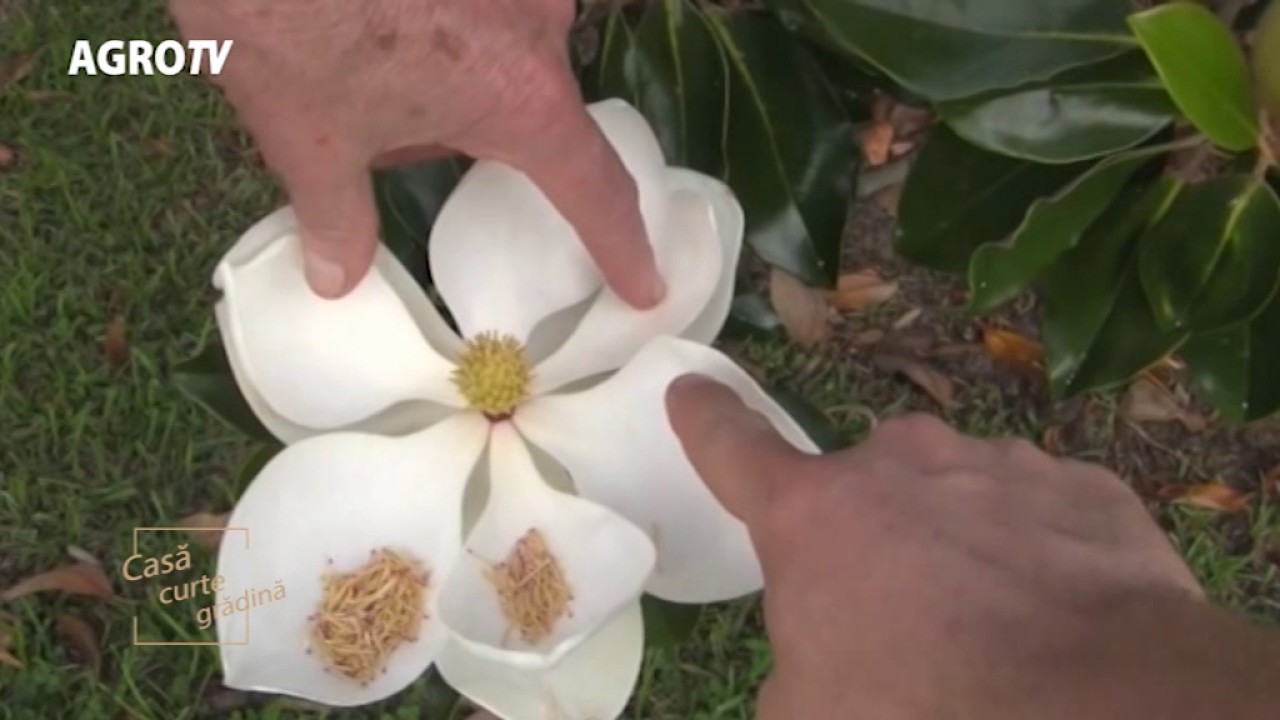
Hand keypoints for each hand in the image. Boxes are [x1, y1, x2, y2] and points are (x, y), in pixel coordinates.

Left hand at [169, 0, 662, 303]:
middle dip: (475, 130)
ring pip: (505, 49)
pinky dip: (443, 23)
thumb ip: (338, 215)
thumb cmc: (291, 25)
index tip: (646, 286)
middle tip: (393, 125)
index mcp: (519, 96)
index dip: (622, 246)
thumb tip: (338, 279)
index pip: (594, 189)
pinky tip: (382, 19)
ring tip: (364, 58)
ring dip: (451, 68)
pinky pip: (488, 5)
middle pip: (535, 110)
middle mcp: (542, 28)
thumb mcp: (310, 137)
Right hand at [666, 376, 1279, 718]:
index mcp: (813, 515)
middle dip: (874, 536)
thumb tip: (818, 661)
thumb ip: (794, 665)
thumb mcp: (808, 715)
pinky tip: (1057, 607)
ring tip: (993, 621)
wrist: (1096, 703)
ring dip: (960, 541)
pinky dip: (1038, 549)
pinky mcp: (1084, 486)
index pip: (733, 446)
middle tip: (903, 612)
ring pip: (958, 495)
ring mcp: (999, 464)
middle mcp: (899, 464)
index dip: (706, 418)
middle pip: (865, 488)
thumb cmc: (921, 707)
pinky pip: (1040, 512)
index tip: (691, 389)